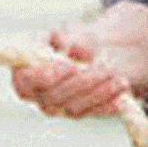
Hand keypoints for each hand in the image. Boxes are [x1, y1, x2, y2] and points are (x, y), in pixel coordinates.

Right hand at [11, 28, 134, 118]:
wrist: (97, 52)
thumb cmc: (76, 40)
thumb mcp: (74, 32)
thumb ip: (72, 38)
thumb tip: (75, 48)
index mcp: (27, 72)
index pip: (25, 81)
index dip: (45, 76)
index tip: (69, 66)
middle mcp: (40, 95)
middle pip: (54, 97)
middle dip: (81, 82)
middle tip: (104, 67)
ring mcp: (60, 108)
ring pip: (76, 108)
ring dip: (99, 92)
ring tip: (118, 75)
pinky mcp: (82, 114)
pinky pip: (94, 113)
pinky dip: (109, 104)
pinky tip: (121, 92)